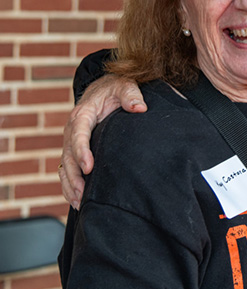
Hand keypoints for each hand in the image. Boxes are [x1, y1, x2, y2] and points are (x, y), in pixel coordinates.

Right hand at [59, 75, 146, 208]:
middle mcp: (73, 129)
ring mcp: (72, 140)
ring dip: (70, 185)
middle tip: (84, 194)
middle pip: (68, 156)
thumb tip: (140, 108)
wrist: (105, 88)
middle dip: (74, 176)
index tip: (89, 167)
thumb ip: (131, 95)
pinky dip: (69, 185)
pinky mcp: (75, 149)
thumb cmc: (116, 88)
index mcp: (83, 114)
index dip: (81, 152)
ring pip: (64, 165)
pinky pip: (67, 169)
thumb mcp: (125, 85)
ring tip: (80, 202)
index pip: (78, 135)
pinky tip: (78, 200)